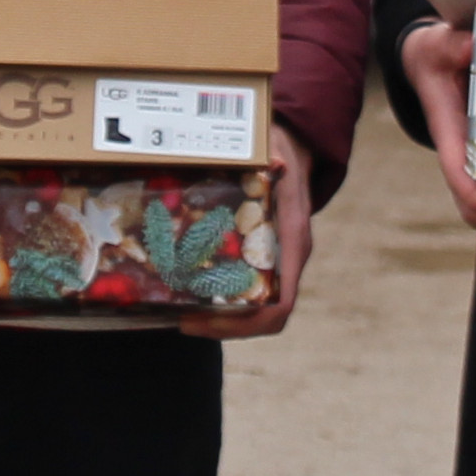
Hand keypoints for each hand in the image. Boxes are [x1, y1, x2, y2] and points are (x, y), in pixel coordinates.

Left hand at [178, 149, 319, 338]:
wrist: (295, 149)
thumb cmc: (283, 151)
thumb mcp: (277, 150)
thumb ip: (274, 158)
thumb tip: (277, 162)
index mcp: (293, 243)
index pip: (279, 306)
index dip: (243, 324)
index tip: (203, 321)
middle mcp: (289, 260)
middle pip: (262, 316)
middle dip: (222, 326)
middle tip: (182, 320)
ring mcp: (277, 261)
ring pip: (254, 308)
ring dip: (220, 316)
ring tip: (180, 310)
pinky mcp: (263, 257)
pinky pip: (247, 290)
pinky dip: (220, 296)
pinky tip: (189, 288)